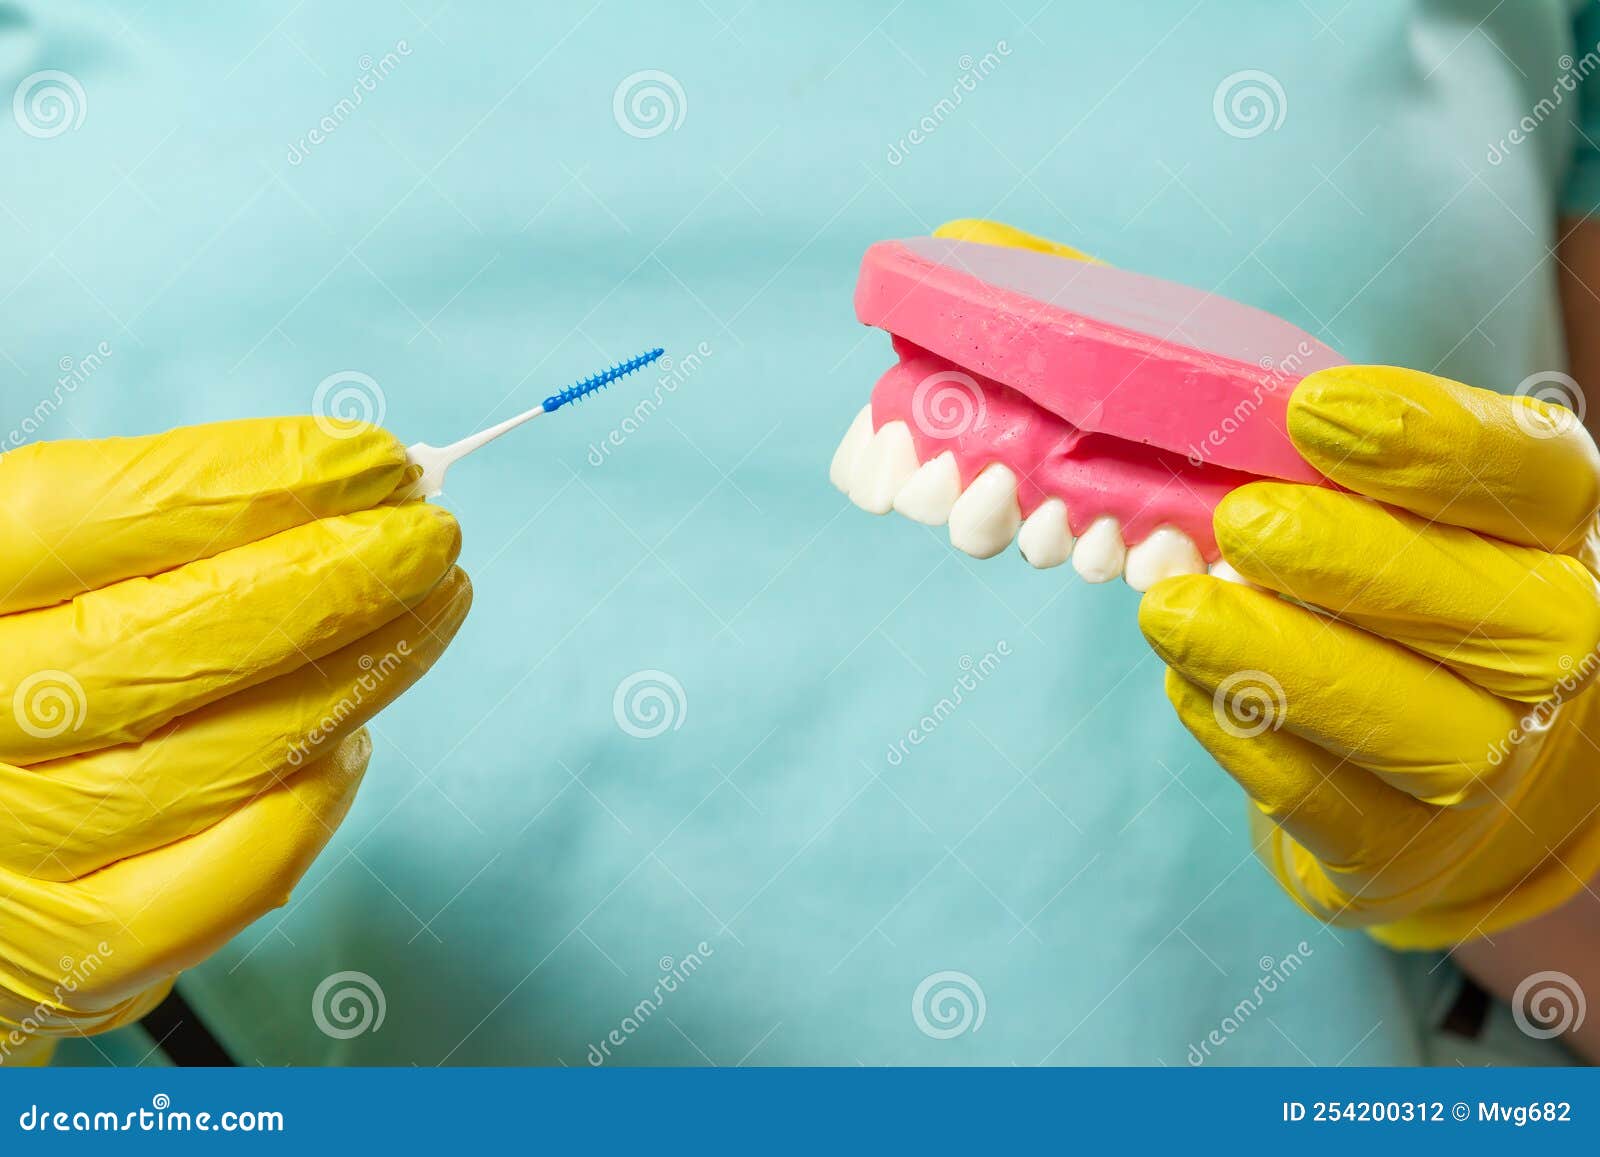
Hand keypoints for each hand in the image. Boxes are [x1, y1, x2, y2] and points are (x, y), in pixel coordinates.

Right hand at [0, 418, 470, 1060]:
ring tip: (429, 611)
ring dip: (362, 673)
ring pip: (232, 757)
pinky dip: (312, 803)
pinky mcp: (72, 957)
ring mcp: (12, 852)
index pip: (96, 517)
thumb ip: (153, 535)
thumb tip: (351, 494)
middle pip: (179, 641)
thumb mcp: (39, 583)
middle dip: (339, 577)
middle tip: (433, 535)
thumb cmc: (17, 677)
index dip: (255, 479)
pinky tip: (352, 741)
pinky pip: (230, 879)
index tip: (376, 462)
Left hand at [1139, 365, 1599, 948]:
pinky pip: (1338, 806)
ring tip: (1174, 610)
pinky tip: (1188, 684)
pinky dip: (1255, 742)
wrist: (1441, 785)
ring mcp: (1506, 768)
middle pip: (1503, 613)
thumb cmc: (1397, 609)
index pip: (1535, 477)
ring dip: (1289, 665)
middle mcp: (1565, 655)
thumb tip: (1226, 429)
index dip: (1434, 443)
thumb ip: (1333, 475)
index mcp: (1561, 537)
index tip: (1312, 411)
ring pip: (1425, 730)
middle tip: (1241, 522)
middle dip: (1358, 564)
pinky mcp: (1411, 853)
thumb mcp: (1393, 519)